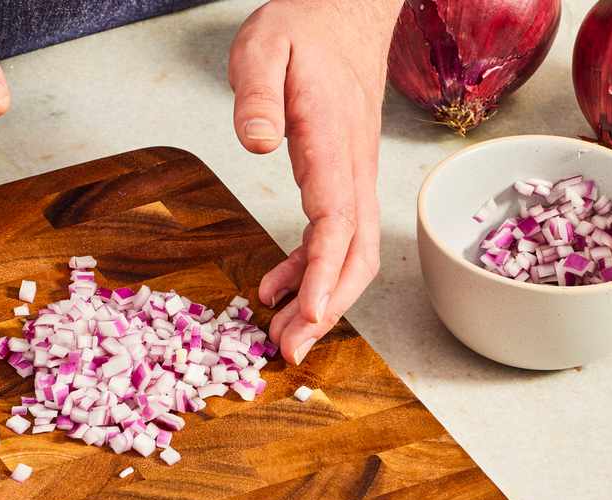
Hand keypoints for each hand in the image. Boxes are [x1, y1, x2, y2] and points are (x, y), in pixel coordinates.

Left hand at [228, 0, 399, 363]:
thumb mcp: (263, 46)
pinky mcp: (342, 180)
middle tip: (289, 353)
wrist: (343, 9)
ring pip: (351, 254)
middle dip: (328, 308)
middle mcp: (352, 167)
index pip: (336, 219)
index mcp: (332, 141)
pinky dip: (310, 274)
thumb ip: (256, 93)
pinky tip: (277, 292)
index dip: (324, 273)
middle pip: (355, 253)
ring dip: (320, 302)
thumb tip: (256, 142)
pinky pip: (335, 239)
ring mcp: (352, 176)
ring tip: (281, 340)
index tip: (309, 315)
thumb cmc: (302, 27)